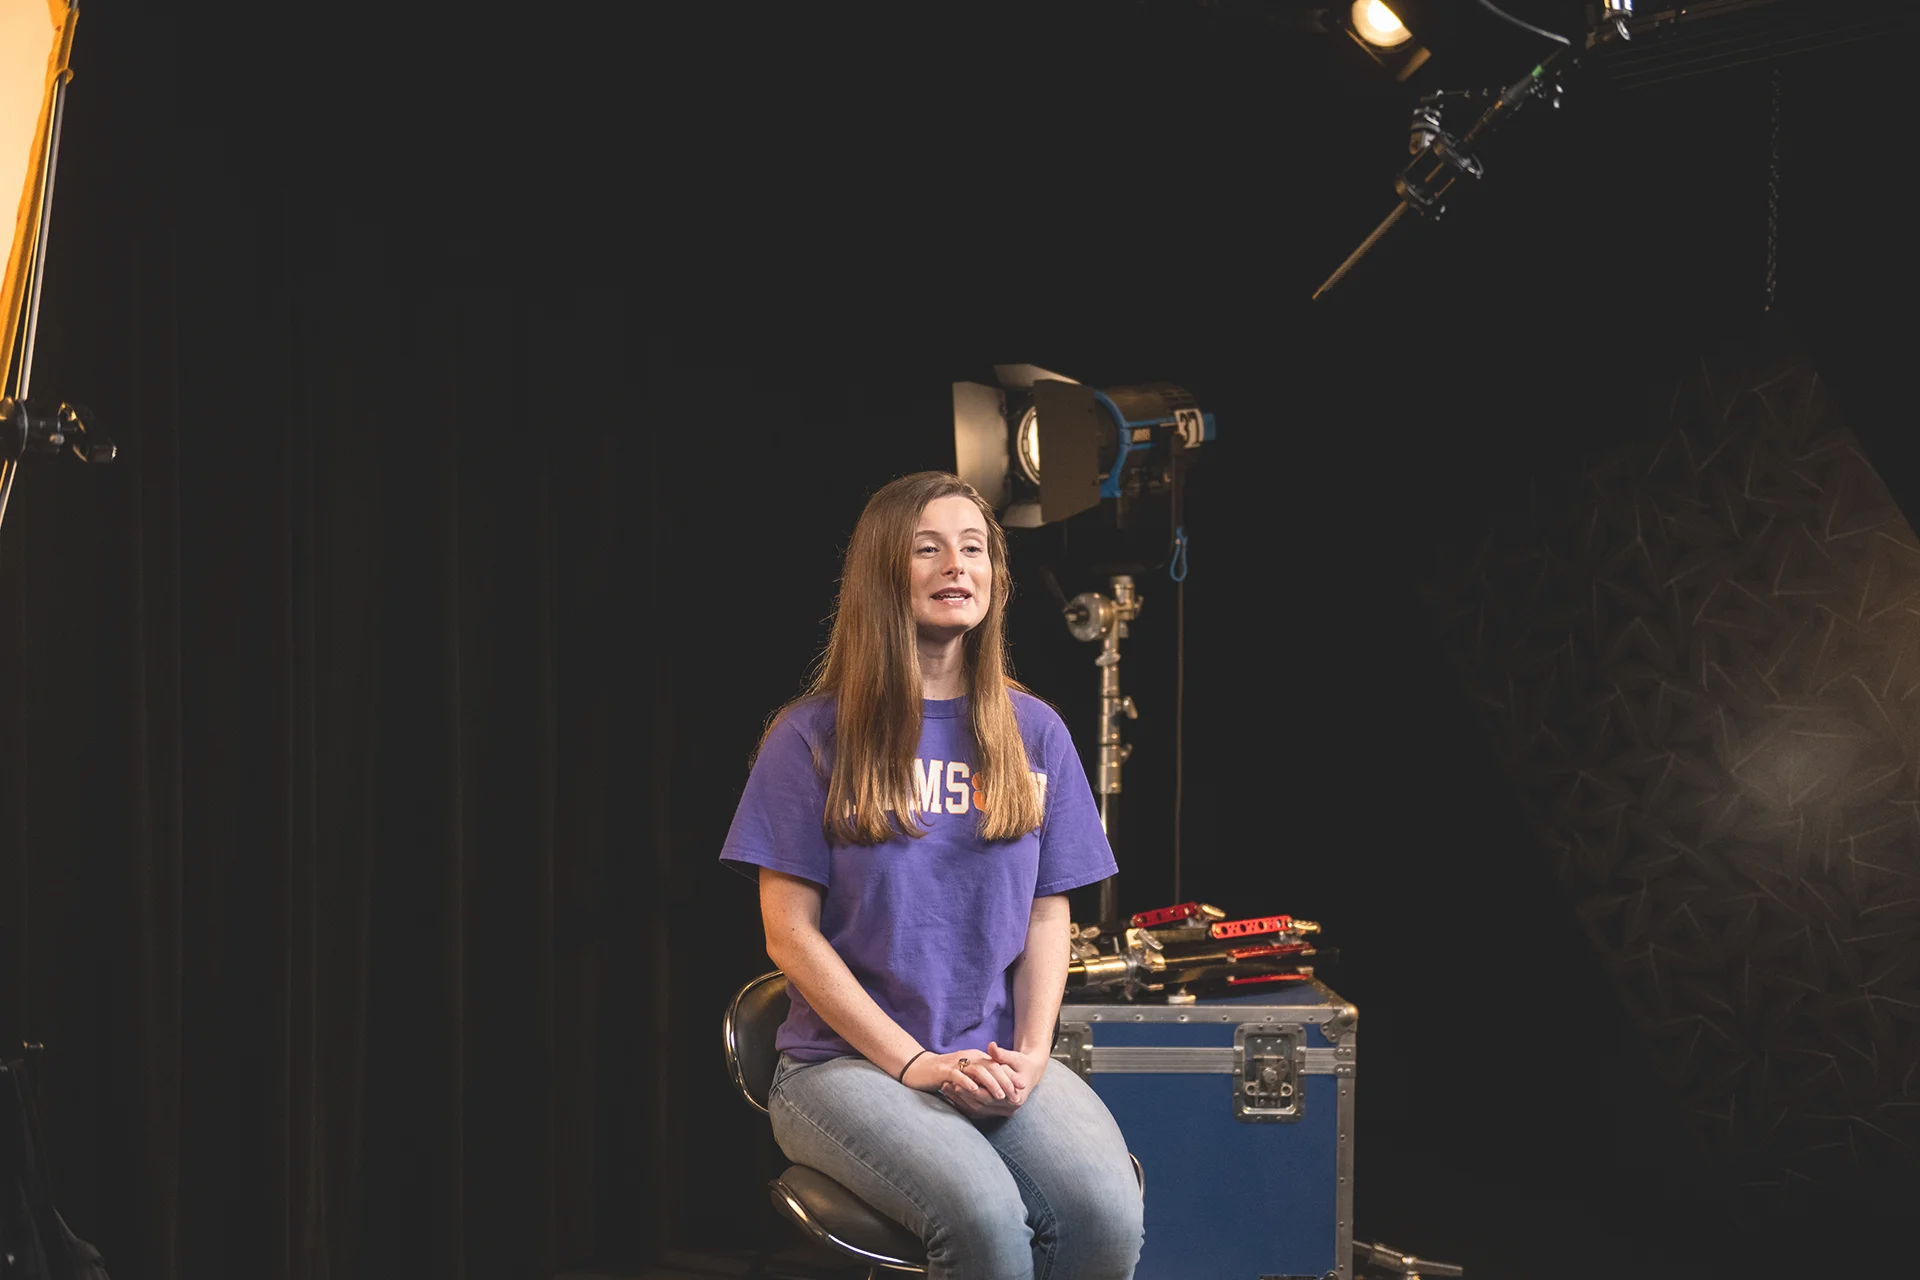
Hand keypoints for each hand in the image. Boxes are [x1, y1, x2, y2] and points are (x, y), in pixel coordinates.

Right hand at [902, 1048, 1020, 1114]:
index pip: (996, 1066)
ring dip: (990, 1084)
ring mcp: (956, 1063)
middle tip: (1014, 1095)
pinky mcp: (944, 1070)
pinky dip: (967, 1082)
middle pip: (991, 1067)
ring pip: (978, 1071)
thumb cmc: (943, 1074)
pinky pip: (958, 1075)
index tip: (1021, 1090)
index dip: (1009, 1078)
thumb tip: (998, 1087)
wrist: (917, 1068)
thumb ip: (979, 1077)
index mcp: (974, 1058)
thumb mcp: (965, 1073)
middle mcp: (968, 1058)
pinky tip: (975, 1091)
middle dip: (1005, 1082)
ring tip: (1000, 1095)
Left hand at [939, 1041, 1046, 1118]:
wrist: (1029, 1074)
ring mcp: (1002, 1112)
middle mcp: (1009, 1109)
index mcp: (1016, 1098)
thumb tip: (992, 1046)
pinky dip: (963, 1103)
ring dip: (960, 1100)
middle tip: (946, 1085)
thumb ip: (1002, 1054)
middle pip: (981, 1105)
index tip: (958, 1080)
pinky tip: (950, 1094)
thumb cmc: (1022, 1064)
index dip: (972, 1089)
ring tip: (944, 1088)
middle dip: (962, 1095)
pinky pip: (976, 1110)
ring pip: (977, 1109)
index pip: (990, 1096)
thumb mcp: (1014, 1058)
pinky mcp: (995, 1112)